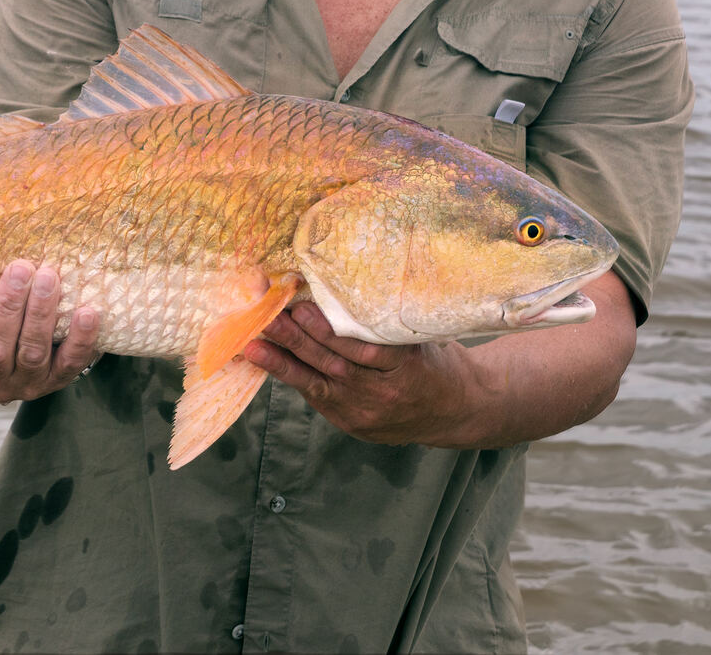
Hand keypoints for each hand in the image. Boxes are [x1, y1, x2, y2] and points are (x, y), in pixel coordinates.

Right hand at [0, 261, 100, 403]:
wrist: (34, 348)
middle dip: (9, 306)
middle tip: (20, 269)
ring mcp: (27, 385)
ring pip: (32, 352)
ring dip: (40, 313)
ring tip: (47, 277)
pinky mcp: (58, 381)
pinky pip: (70, 362)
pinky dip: (79, 338)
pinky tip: (86, 313)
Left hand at [242, 302, 468, 445]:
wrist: (456, 412)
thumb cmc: (438, 362)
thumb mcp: (423, 337)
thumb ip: (387, 322)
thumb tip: (344, 287)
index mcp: (408, 367)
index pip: (363, 348)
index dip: (329, 328)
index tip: (303, 304)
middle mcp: (384, 394)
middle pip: (334, 364)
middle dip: (296, 339)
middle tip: (267, 315)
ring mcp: (366, 413)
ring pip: (320, 383)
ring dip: (284, 361)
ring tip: (254, 343)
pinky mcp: (352, 424)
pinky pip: (317, 397)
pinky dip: (292, 377)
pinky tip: (267, 363)